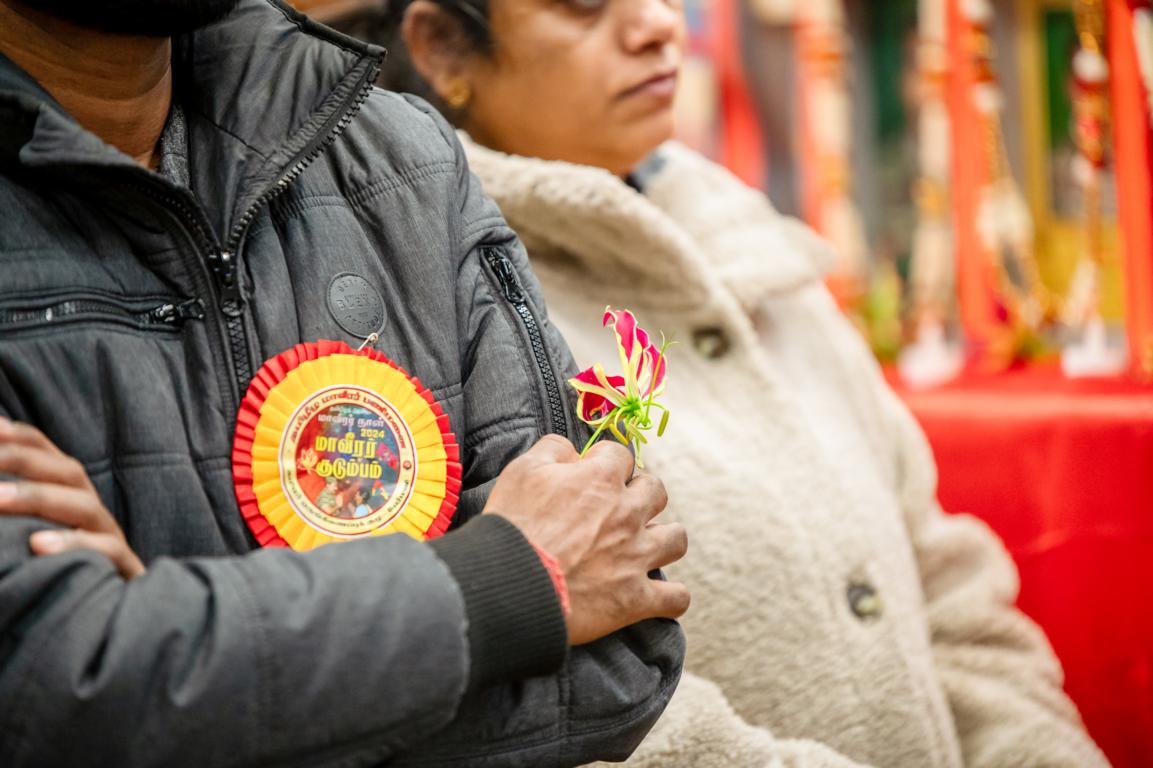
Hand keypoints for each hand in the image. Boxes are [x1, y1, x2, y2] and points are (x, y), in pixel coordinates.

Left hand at [0, 416, 144, 578]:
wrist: (120, 624)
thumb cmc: (65, 578)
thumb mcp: (36, 539)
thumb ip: (18, 511)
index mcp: (72, 497)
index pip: (49, 454)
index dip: (21, 437)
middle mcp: (93, 510)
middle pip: (67, 472)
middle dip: (22, 460)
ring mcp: (110, 538)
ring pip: (83, 505)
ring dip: (37, 497)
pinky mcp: (122, 569)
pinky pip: (104, 551)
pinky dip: (73, 544)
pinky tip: (38, 546)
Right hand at [484, 435, 688, 645]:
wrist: (511, 585)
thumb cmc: (513, 526)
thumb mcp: (522, 471)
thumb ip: (552, 449)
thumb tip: (572, 449)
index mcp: (601, 480)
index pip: (621, 455)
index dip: (605, 461)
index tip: (591, 472)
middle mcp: (628, 514)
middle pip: (657, 491)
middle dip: (641, 494)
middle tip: (619, 508)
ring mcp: (636, 557)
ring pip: (676, 539)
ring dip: (664, 540)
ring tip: (646, 546)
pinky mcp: (635, 599)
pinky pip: (676, 598)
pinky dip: (670, 598)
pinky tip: (657, 596)